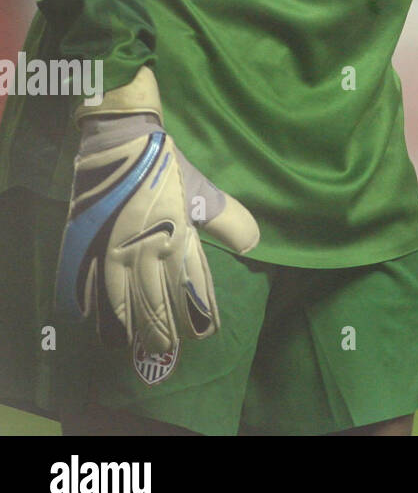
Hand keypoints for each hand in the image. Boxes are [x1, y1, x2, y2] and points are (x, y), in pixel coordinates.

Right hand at [56, 67, 259, 354]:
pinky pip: (91, 285)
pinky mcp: (88, 245)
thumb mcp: (202, 190)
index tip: (206, 332)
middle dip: (164, 330)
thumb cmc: (165, 164)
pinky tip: (103, 323)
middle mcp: (143, 250)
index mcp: (174, 237)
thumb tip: (254, 244)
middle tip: (170, 351)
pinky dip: (97, 308)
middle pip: (155, 302)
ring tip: (141, 347)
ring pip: (123, 300)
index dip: (198, 312)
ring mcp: (112, 250)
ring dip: (133, 326)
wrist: (119, 140)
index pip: (189, 287)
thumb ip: (228, 219)